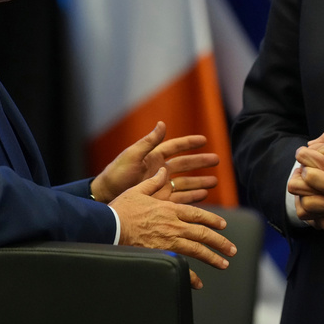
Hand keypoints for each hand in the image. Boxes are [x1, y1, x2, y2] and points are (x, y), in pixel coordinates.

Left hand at [91, 121, 218, 203]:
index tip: (204, 139)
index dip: (189, 143)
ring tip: (214, 181)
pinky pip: (181, 198)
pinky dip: (192, 197)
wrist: (106, 197)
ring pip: (186, 182)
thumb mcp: (132, 155)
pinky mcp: (161, 200)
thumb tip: (162, 123)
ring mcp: (161, 185)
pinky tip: (203, 195)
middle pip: (185, 165)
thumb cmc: (116, 174)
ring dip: (200, 182)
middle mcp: (160, 170)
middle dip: (201, 162)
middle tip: (217, 160)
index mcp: (153, 157)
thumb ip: (149, 141)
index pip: (175, 147)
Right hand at [110, 168, 235, 289]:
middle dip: (220, 242)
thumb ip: (154, 181)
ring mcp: (168, 241)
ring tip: (223, 264)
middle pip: (202, 234)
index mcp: (170, 209)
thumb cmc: (121, 209)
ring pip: (197, 249)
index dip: (212, 220)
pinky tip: (199, 283)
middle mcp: (173, 225)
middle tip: (231, 250)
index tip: (222, 226)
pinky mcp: (161, 254)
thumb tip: (162, 170)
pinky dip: (191, 276)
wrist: (110, 226)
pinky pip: (180, 266)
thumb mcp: (138, 190)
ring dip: (213, 257)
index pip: (197, 214)